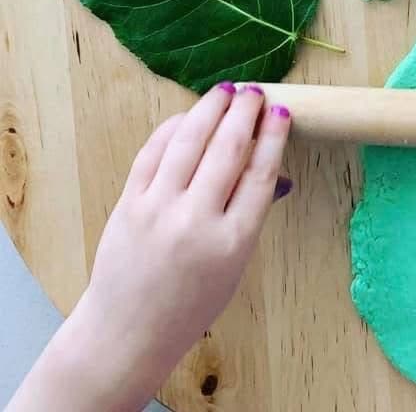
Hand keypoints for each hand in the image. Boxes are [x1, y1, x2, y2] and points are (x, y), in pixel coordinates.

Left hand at [6, 83, 291, 411]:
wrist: (128, 330)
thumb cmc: (192, 302)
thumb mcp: (237, 265)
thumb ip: (252, 213)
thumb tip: (273, 168)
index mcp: (233, 241)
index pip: (260, 173)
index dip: (273, 136)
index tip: (280, 112)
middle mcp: (196, 221)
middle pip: (228, 148)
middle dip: (245, 112)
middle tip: (255, 93)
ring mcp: (158, 209)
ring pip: (189, 141)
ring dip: (210, 108)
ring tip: (226, 91)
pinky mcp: (128, 203)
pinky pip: (153, 152)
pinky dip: (173, 128)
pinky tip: (189, 116)